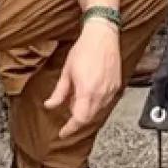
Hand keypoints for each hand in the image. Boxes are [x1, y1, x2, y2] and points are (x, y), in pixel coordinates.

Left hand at [47, 19, 122, 136]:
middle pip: (89, 117)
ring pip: (98, 110)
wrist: (103, 35)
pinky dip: (95, 102)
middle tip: (68, 109)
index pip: (79, 119)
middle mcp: (101, 93)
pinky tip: (89, 91)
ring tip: (77, 94)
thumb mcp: (67, 71)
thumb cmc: (84, 49)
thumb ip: (59, 92)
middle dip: (77, 118)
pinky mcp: (117, 85)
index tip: (63, 133)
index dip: (70, 129)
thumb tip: (50, 105)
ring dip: (86, 109)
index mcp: (87, 91)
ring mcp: (111, 90)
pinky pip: (105, 102)